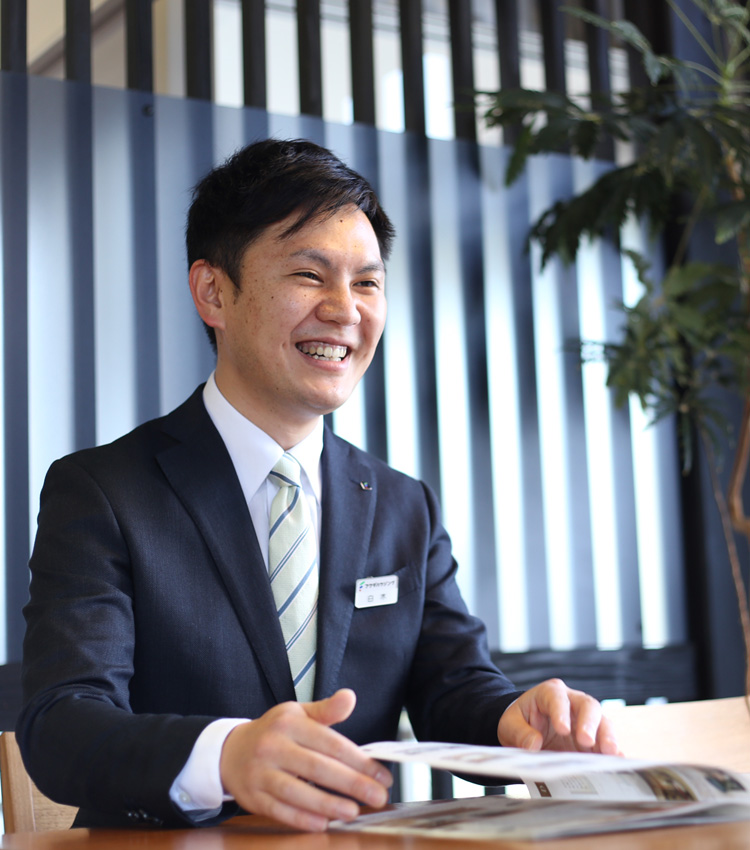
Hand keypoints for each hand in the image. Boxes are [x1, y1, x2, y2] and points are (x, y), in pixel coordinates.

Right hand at [219, 688, 391, 830]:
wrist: (230, 751)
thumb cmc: (274, 732)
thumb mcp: (297, 713)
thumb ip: (326, 710)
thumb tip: (350, 697)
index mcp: (290, 723)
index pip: (330, 742)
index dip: (359, 760)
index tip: (382, 774)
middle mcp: (273, 746)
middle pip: (317, 767)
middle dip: (351, 783)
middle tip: (378, 796)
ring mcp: (260, 772)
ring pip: (297, 791)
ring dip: (328, 804)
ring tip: (353, 811)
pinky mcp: (252, 797)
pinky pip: (279, 810)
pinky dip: (301, 818)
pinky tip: (322, 823)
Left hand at [497, 678, 620, 754]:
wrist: (527, 729)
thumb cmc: (519, 722)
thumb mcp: (510, 725)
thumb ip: (520, 733)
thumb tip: (534, 745)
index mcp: (549, 693)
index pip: (557, 698)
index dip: (561, 712)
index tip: (563, 729)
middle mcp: (572, 702)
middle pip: (588, 706)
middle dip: (589, 723)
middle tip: (586, 741)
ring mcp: (586, 720)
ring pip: (603, 722)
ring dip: (607, 738)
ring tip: (610, 754)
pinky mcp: (594, 738)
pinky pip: (607, 742)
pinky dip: (613, 752)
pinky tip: (618, 763)